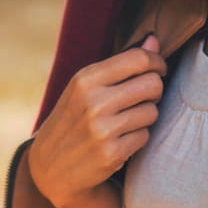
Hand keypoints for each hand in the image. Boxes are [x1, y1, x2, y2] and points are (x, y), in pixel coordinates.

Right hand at [27, 36, 166, 207]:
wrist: (49, 166)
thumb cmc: (73, 118)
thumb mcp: (86, 87)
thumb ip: (121, 64)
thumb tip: (154, 41)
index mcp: (86, 79)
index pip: (138, 59)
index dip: (157, 63)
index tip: (158, 70)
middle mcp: (94, 102)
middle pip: (152, 84)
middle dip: (155, 90)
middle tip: (145, 97)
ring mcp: (102, 129)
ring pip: (152, 111)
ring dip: (146, 116)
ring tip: (127, 120)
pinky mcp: (112, 154)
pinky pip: (145, 136)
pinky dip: (138, 137)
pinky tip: (121, 139)